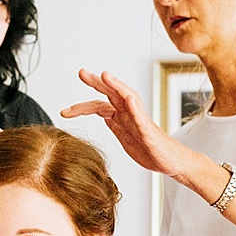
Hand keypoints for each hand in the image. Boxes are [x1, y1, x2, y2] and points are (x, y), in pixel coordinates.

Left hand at [61, 69, 186, 177]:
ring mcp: (140, 121)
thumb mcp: (125, 139)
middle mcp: (130, 115)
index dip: (82, 107)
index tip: (64, 112)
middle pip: (112, 93)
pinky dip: (136, 108)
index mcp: (122, 118)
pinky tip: (128, 100)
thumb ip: (115, 126)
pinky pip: (142, 118)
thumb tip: (103, 115)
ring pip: (128, 98)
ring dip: (117, 86)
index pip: (99, 105)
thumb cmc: (150, 150)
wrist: (171, 162)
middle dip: (96, 82)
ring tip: (105, 76)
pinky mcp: (149, 132)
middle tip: (81, 72)